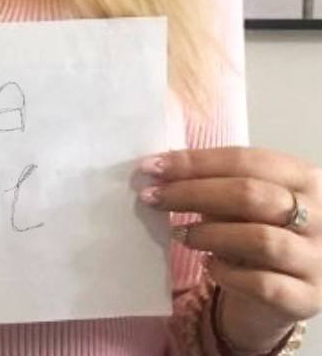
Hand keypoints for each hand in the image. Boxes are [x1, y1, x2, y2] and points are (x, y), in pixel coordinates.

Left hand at [138, 146, 321, 332]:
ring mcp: (318, 259)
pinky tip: (209, 266)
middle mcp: (321, 215)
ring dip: (209, 234)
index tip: (153, 167)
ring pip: (260, 239)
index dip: (195, 162)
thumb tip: (161, 169)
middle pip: (251, 195)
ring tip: (180, 234)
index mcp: (304, 177)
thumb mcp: (242, 200)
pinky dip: (227, 274)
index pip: (245, 160)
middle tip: (153, 197)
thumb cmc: (255, 230)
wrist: (281, 292)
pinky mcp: (308, 298)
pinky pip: (264, 285)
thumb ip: (214, 182)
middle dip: (193, 193)